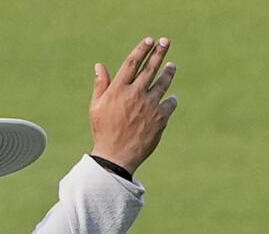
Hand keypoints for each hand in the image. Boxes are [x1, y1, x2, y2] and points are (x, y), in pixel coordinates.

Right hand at [89, 36, 178, 173]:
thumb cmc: (103, 131)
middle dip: (159, 52)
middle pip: (150, 67)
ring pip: (163, 83)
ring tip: (172, 66)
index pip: (132, 63)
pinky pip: (170, 103)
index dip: (141, 50)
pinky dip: (171, 100)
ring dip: (169, 72)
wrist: (116, 157)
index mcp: (118, 90)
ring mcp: (149, 105)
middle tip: (166, 42)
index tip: (149, 41)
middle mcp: (135, 94)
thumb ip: (101, 85)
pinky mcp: (160, 118)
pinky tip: (171, 98)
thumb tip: (99, 66)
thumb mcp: (96, 107)